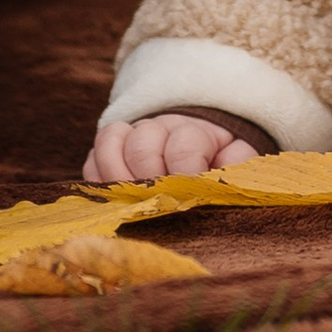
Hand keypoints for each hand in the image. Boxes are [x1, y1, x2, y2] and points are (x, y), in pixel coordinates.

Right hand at [83, 113, 260, 185]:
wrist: (205, 145)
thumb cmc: (221, 162)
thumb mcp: (238, 160)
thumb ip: (238, 164)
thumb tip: (227, 170)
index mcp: (197, 132)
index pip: (184, 144)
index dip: (185, 172)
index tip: (189, 193)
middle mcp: (161, 129)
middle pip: (142, 142)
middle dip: (149, 177)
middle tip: (158, 202)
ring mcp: (133, 136)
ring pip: (111, 141)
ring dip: (117, 174)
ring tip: (130, 202)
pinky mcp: (112, 149)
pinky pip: (93, 155)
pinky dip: (98, 177)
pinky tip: (114, 198)